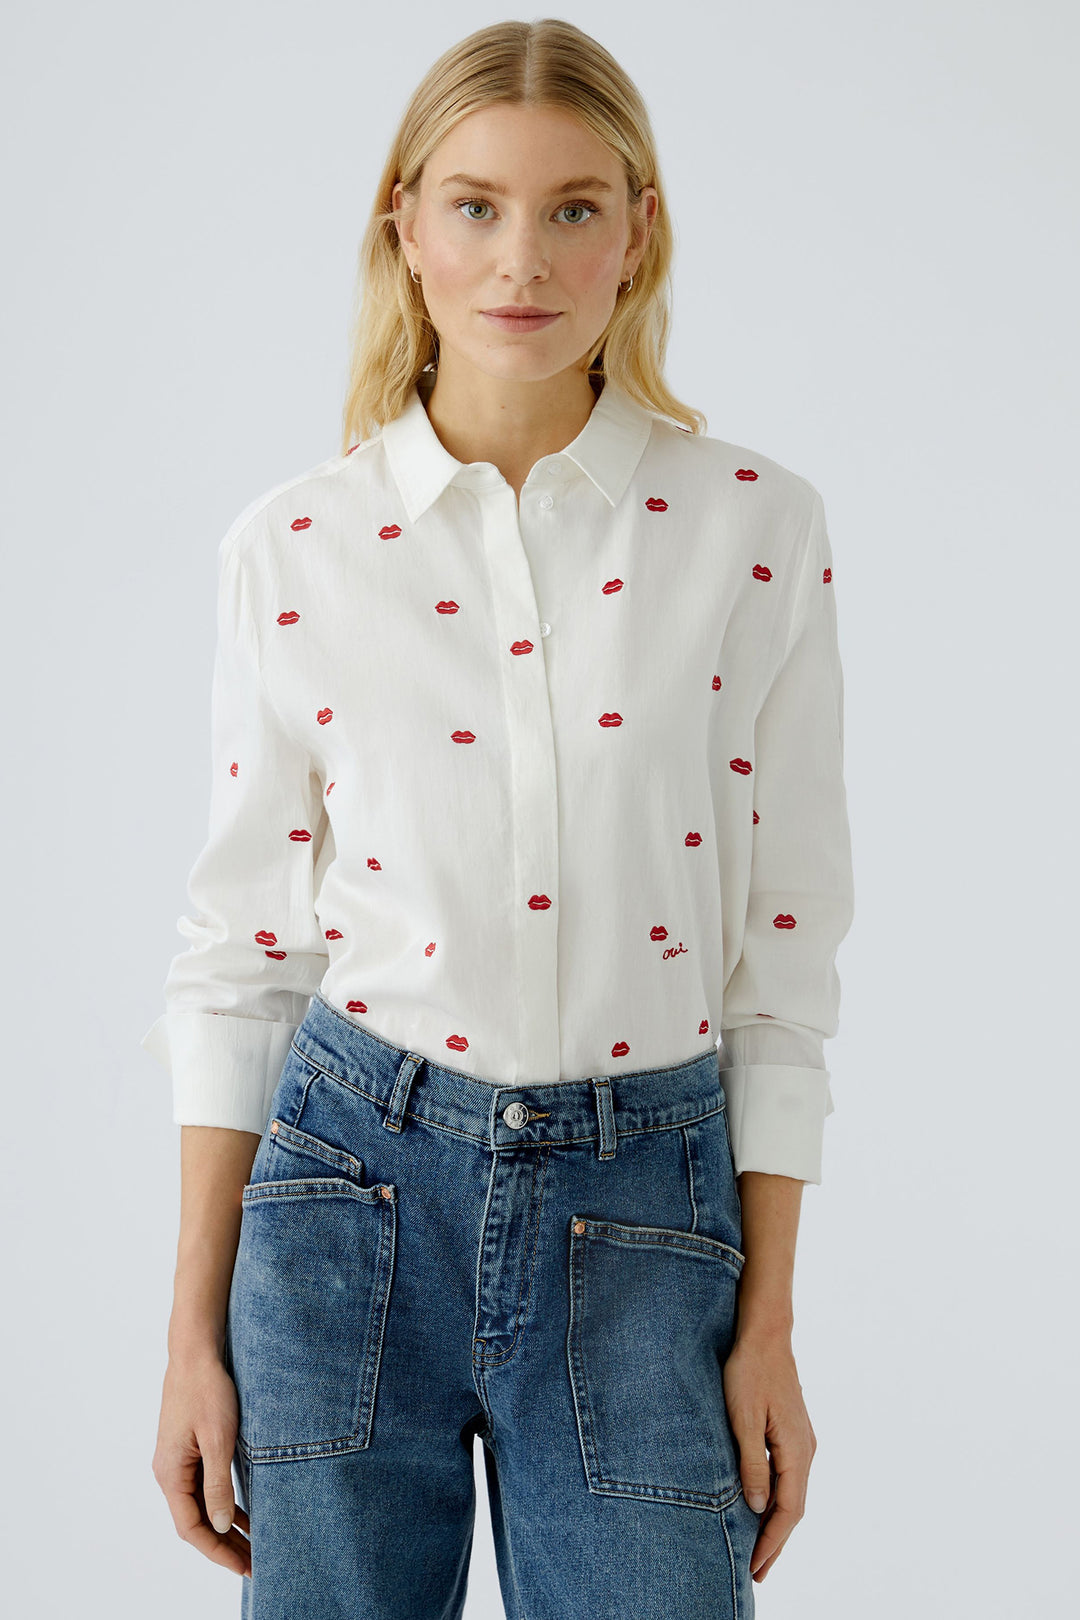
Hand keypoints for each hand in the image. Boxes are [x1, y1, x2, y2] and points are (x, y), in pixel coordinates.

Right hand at [151, 1350, 251, 1576]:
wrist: (196, 1352)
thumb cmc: (207, 1390)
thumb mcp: (218, 1439)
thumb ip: (218, 1485)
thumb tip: (222, 1527)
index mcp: (170, 1473)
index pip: (191, 1528)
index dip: (217, 1551)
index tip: (243, 1566)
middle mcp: (169, 1472)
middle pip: (196, 1521)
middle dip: (224, 1545)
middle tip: (254, 1563)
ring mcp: (178, 1461)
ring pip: (201, 1505)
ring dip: (225, 1526)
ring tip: (253, 1545)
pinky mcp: (189, 1449)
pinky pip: (204, 1487)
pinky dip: (223, 1503)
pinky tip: (244, 1513)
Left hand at [723, 1329, 816, 1581]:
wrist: (765, 1333)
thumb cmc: (749, 1371)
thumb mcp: (742, 1419)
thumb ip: (752, 1464)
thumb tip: (759, 1508)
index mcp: (796, 1450)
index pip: (789, 1511)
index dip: (773, 1543)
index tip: (756, 1568)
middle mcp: (806, 1449)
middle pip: (795, 1508)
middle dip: (776, 1542)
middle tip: (757, 1573)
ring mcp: (802, 1440)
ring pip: (793, 1493)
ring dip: (778, 1523)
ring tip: (759, 1549)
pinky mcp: (793, 1431)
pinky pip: (790, 1477)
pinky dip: (779, 1500)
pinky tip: (764, 1506)